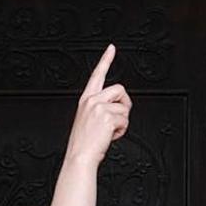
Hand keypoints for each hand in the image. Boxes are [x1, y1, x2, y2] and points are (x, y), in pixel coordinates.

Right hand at [63, 45, 130, 169]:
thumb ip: (100, 108)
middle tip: (119, 118)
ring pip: (124, 108)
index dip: (105, 60)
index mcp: (86, 99)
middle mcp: (92, 100)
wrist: (80, 157)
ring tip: (109, 132)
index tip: (111, 48)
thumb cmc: (84, 143)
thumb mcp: (88, 120)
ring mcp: (99, 107)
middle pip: (120, 89)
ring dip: (122, 122)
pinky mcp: (107, 117)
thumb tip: (117, 107)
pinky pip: (125, 120)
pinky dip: (121, 131)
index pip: (97, 75)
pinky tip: (110, 136)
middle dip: (124, 103)